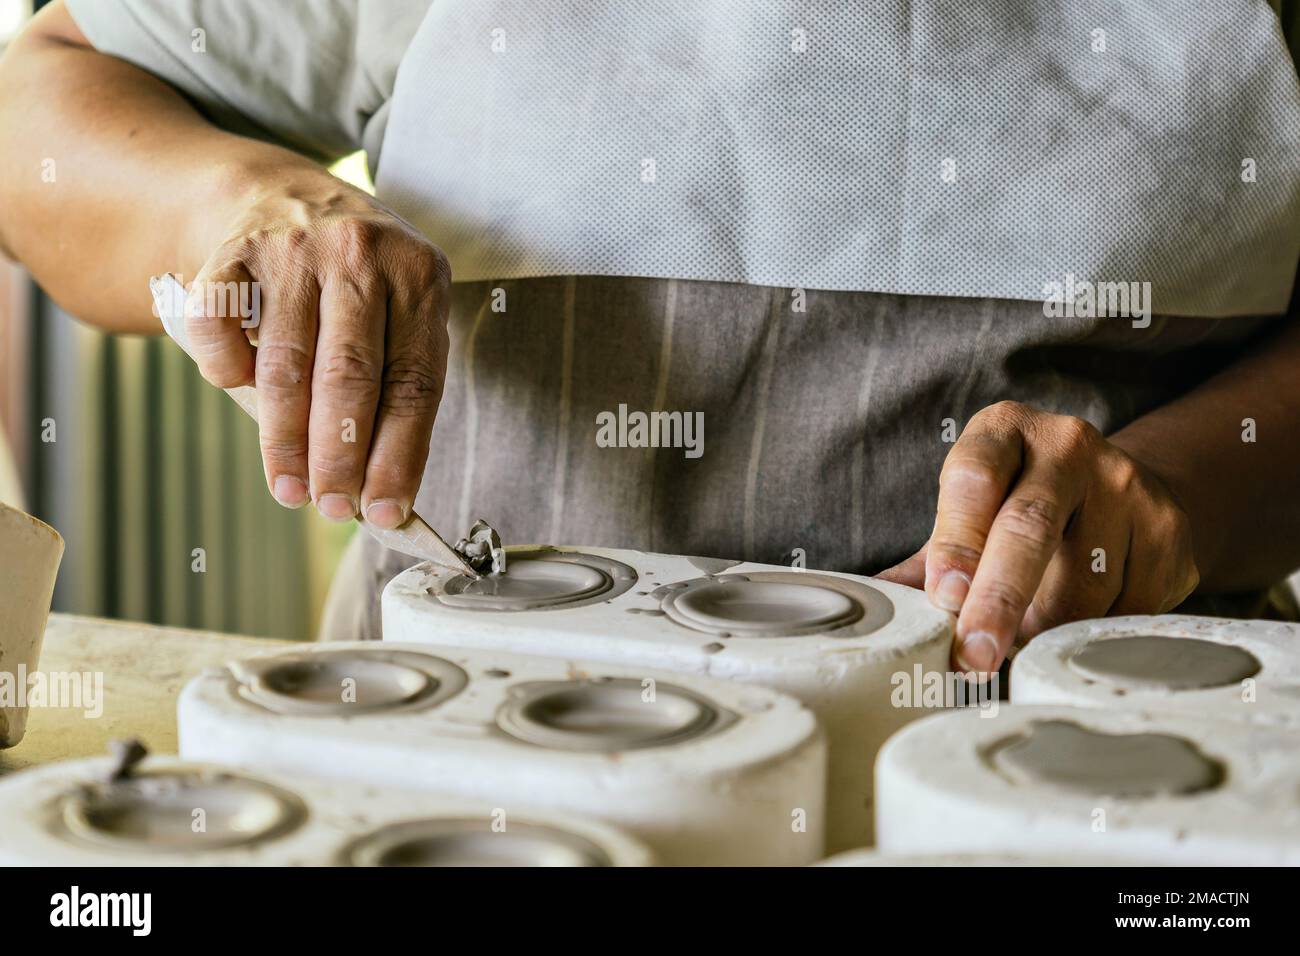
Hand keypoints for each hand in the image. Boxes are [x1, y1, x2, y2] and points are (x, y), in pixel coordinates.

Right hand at [183, 171, 449, 527]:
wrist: (287, 195)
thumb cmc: (357, 281)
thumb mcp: (399, 311)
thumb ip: (396, 384)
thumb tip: (382, 490)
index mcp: (421, 277)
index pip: (414, 382)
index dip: (400, 454)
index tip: (386, 508)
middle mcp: (361, 255)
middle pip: (351, 376)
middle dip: (339, 455)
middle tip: (332, 507)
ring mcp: (296, 247)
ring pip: (287, 363)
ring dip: (284, 439)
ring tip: (290, 487)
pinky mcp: (235, 246)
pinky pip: (222, 322)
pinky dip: (226, 367)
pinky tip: (236, 390)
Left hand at [878, 401, 1198, 676]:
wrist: (1118, 488)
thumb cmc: (1015, 505)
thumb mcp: (969, 513)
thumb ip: (924, 561)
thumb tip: (871, 609)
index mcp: (1001, 432)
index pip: (973, 479)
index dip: (957, 540)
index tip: (942, 597)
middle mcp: (1066, 445)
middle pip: (1029, 527)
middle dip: (998, 600)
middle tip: (975, 656)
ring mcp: (1126, 483)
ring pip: (1082, 583)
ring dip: (1045, 628)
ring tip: (1025, 635)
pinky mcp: (1168, 528)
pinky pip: (1128, 606)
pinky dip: (1095, 631)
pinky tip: (1080, 619)